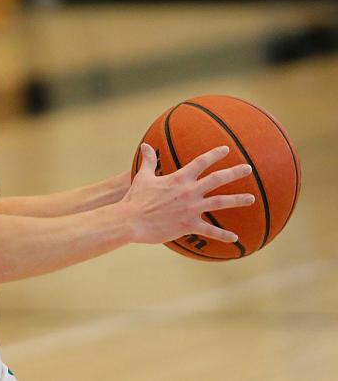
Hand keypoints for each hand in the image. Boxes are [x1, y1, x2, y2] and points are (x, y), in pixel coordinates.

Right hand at [121, 144, 254, 244]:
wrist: (132, 220)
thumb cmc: (136, 198)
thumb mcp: (143, 177)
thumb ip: (149, 161)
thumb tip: (145, 145)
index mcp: (179, 178)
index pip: (201, 162)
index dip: (214, 155)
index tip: (226, 150)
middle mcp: (189, 191)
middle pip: (217, 179)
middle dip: (234, 173)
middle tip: (248, 168)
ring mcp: (191, 208)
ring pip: (220, 202)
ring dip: (237, 200)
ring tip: (251, 198)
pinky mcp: (189, 225)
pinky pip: (210, 231)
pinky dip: (223, 235)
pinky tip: (235, 238)